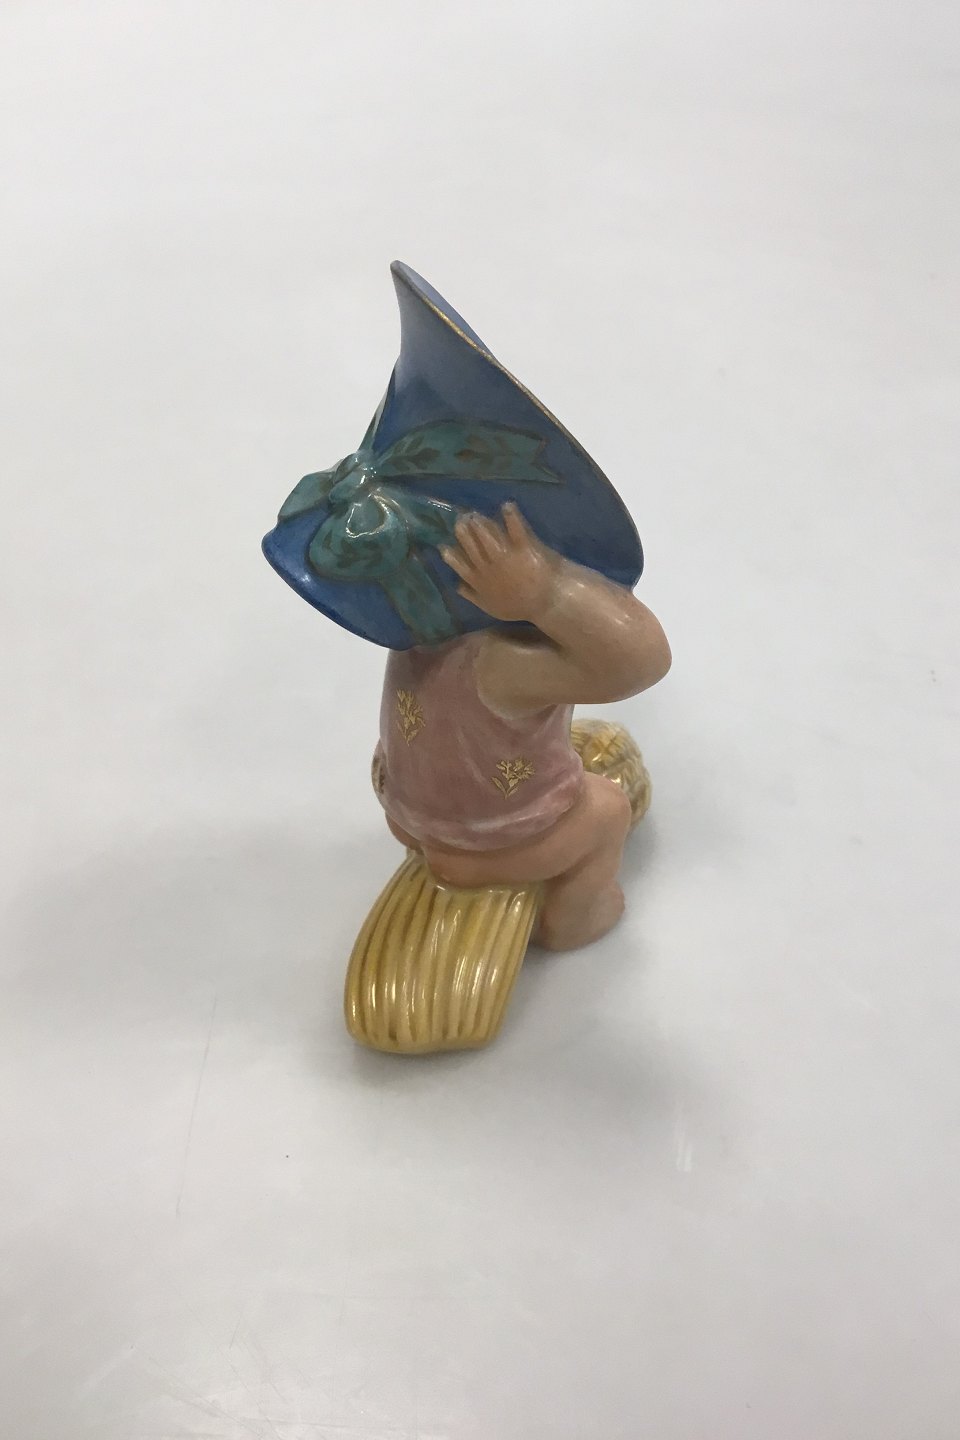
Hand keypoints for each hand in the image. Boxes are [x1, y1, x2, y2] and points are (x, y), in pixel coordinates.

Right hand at [441, 503, 560, 622]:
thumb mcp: (491, 607)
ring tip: (475, 514)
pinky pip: (515, 529)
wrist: (548, 604)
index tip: (444, 545)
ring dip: (480, 523)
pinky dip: (511, 516)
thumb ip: (473, 595)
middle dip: (464, 531)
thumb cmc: (520, 607)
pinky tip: (506, 505)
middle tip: (461, 519)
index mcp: (480, 581)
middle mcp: (488, 567)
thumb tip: (457, 585)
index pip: (460, 565)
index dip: (451, 555)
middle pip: (471, 545)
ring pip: (486, 536)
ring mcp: (505, 557)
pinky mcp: (523, 549)